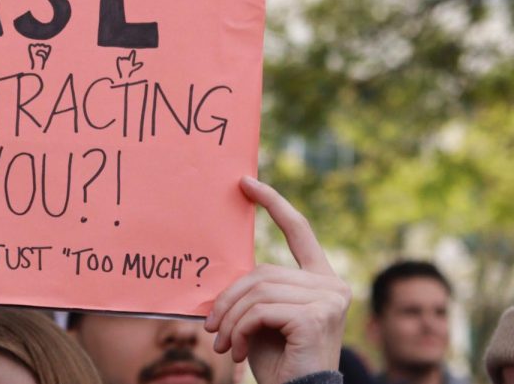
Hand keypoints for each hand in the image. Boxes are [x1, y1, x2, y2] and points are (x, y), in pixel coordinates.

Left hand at [204, 177, 349, 383]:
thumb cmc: (277, 358)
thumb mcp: (262, 314)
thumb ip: (256, 287)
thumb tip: (224, 268)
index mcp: (321, 278)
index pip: (298, 230)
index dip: (273, 204)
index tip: (246, 183)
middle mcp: (332, 284)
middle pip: (262, 272)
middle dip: (229, 298)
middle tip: (209, 326)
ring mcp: (329, 299)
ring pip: (258, 291)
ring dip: (230, 318)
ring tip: (221, 342)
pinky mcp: (317, 315)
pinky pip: (260, 310)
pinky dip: (239, 329)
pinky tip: (236, 348)